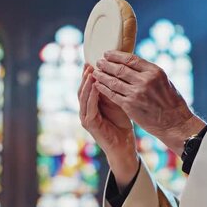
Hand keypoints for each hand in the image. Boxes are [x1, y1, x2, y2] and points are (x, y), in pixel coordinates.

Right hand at [79, 64, 138, 185]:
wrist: (124, 145)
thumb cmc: (122, 124)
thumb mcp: (117, 102)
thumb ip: (112, 90)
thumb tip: (115, 71)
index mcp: (91, 104)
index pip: (88, 86)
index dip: (89, 73)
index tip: (93, 60)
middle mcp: (86, 110)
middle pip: (82, 89)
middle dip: (85, 76)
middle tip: (90, 63)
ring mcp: (86, 117)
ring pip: (83, 96)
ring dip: (86, 84)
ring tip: (90, 71)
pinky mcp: (89, 124)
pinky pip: (89, 107)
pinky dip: (91, 96)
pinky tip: (95, 86)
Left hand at [92, 51, 205, 155]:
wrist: (174, 123)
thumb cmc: (171, 103)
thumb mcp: (164, 81)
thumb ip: (149, 73)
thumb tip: (133, 65)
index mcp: (154, 72)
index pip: (131, 59)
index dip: (116, 55)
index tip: (107, 53)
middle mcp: (145, 80)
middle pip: (120, 69)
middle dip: (106, 64)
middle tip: (98, 62)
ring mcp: (136, 93)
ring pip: (113, 81)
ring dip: (102, 76)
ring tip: (95, 72)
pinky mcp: (130, 106)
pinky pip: (112, 95)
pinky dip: (103, 89)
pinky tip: (97, 85)